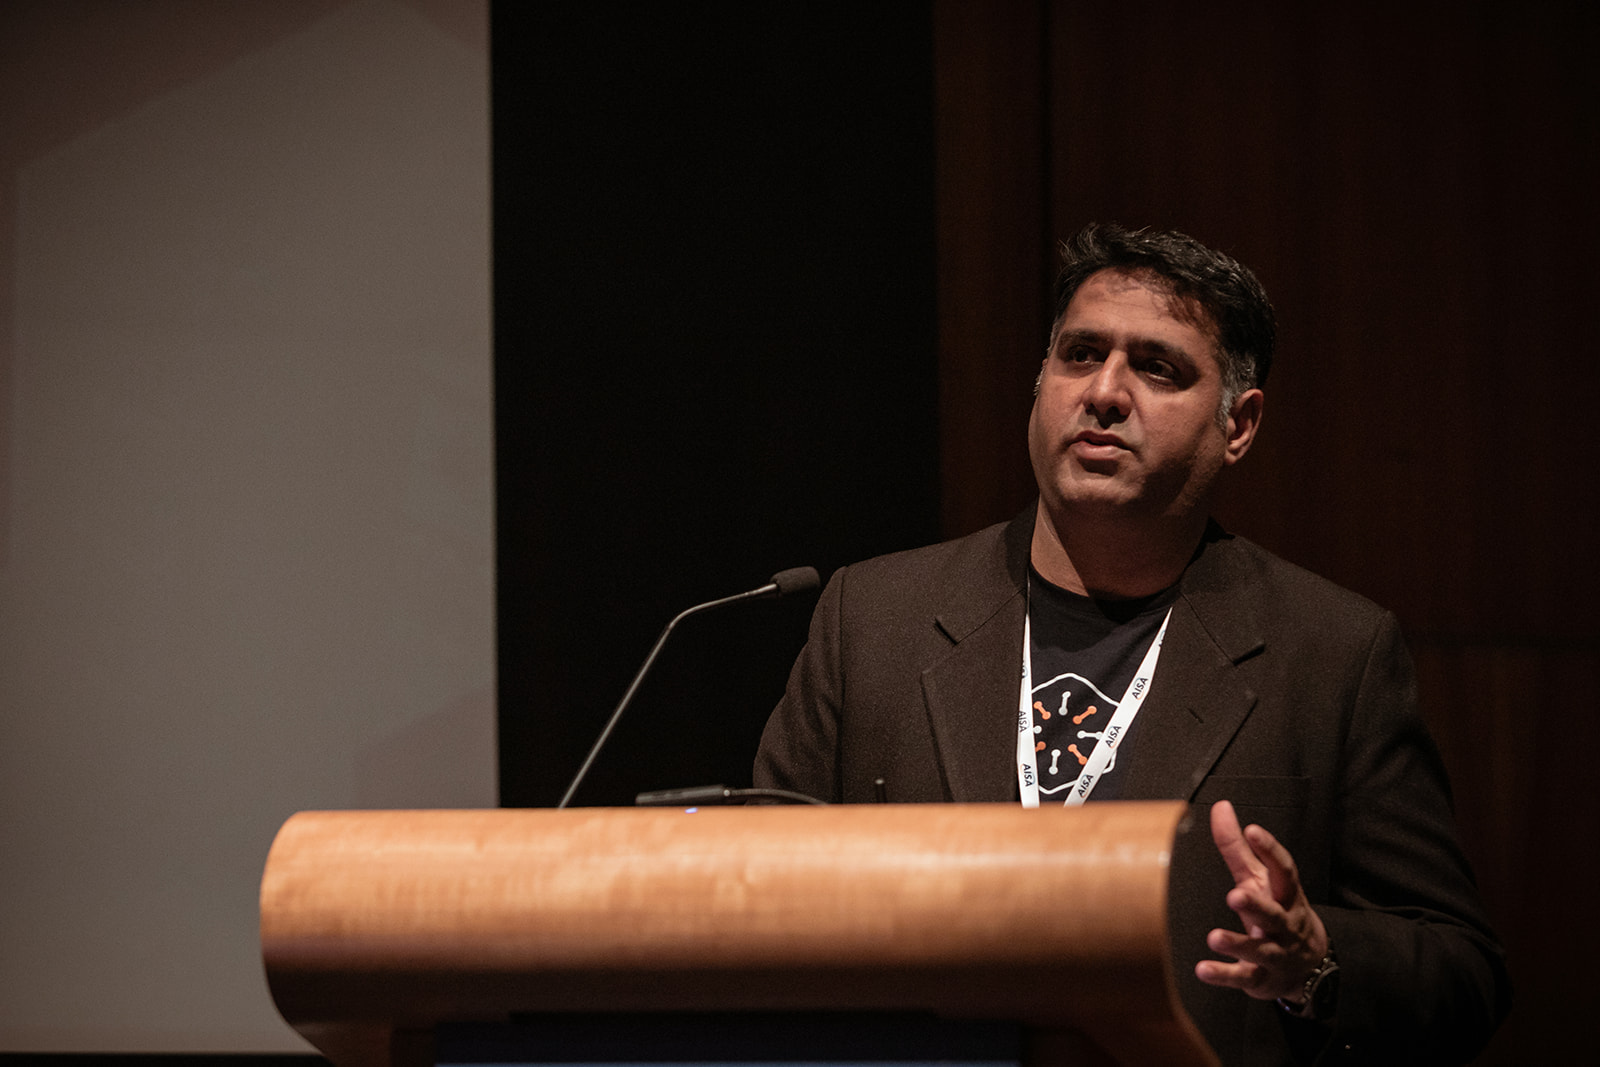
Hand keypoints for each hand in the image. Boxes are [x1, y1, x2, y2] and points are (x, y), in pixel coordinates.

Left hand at [1194, 799, 1328, 1001]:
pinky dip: (1224, 975)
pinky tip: (1202, 970)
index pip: (1283, 871)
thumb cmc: (1277, 911)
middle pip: (1274, 914)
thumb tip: (1220, 807)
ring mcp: (1275, 954)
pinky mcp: (1261, 978)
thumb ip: (1237, 847)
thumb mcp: (1260, 879)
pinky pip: (1244, 978)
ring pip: (1261, 950)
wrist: (1309, 966)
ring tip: (1214, 937)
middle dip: (1256, 905)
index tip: (1253, 831)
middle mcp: (1284, 925)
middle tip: (1235, 895)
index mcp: (1285, 896)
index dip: (1271, 851)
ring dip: (1238, 944)